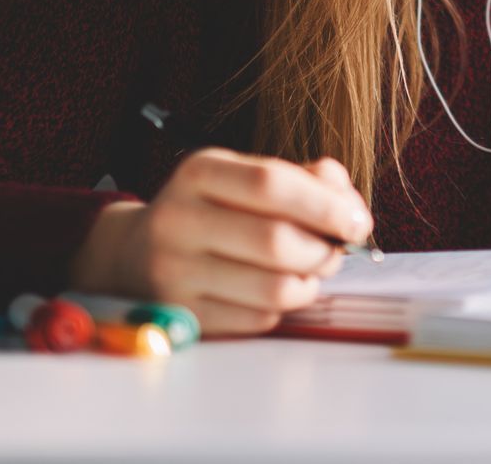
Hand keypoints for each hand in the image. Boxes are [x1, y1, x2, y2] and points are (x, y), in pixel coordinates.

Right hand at [67, 150, 370, 337]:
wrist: (133, 254)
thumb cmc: (210, 211)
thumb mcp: (244, 177)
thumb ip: (304, 180)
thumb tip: (348, 205)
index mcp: (199, 172)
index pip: (271, 183)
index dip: (326, 204)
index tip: (357, 220)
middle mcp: (178, 220)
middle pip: (275, 242)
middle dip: (324, 250)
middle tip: (336, 250)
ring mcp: (174, 273)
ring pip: (272, 289)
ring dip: (308, 282)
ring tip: (309, 270)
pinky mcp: (180, 316)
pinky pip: (257, 319)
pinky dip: (281, 308)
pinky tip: (274, 290)